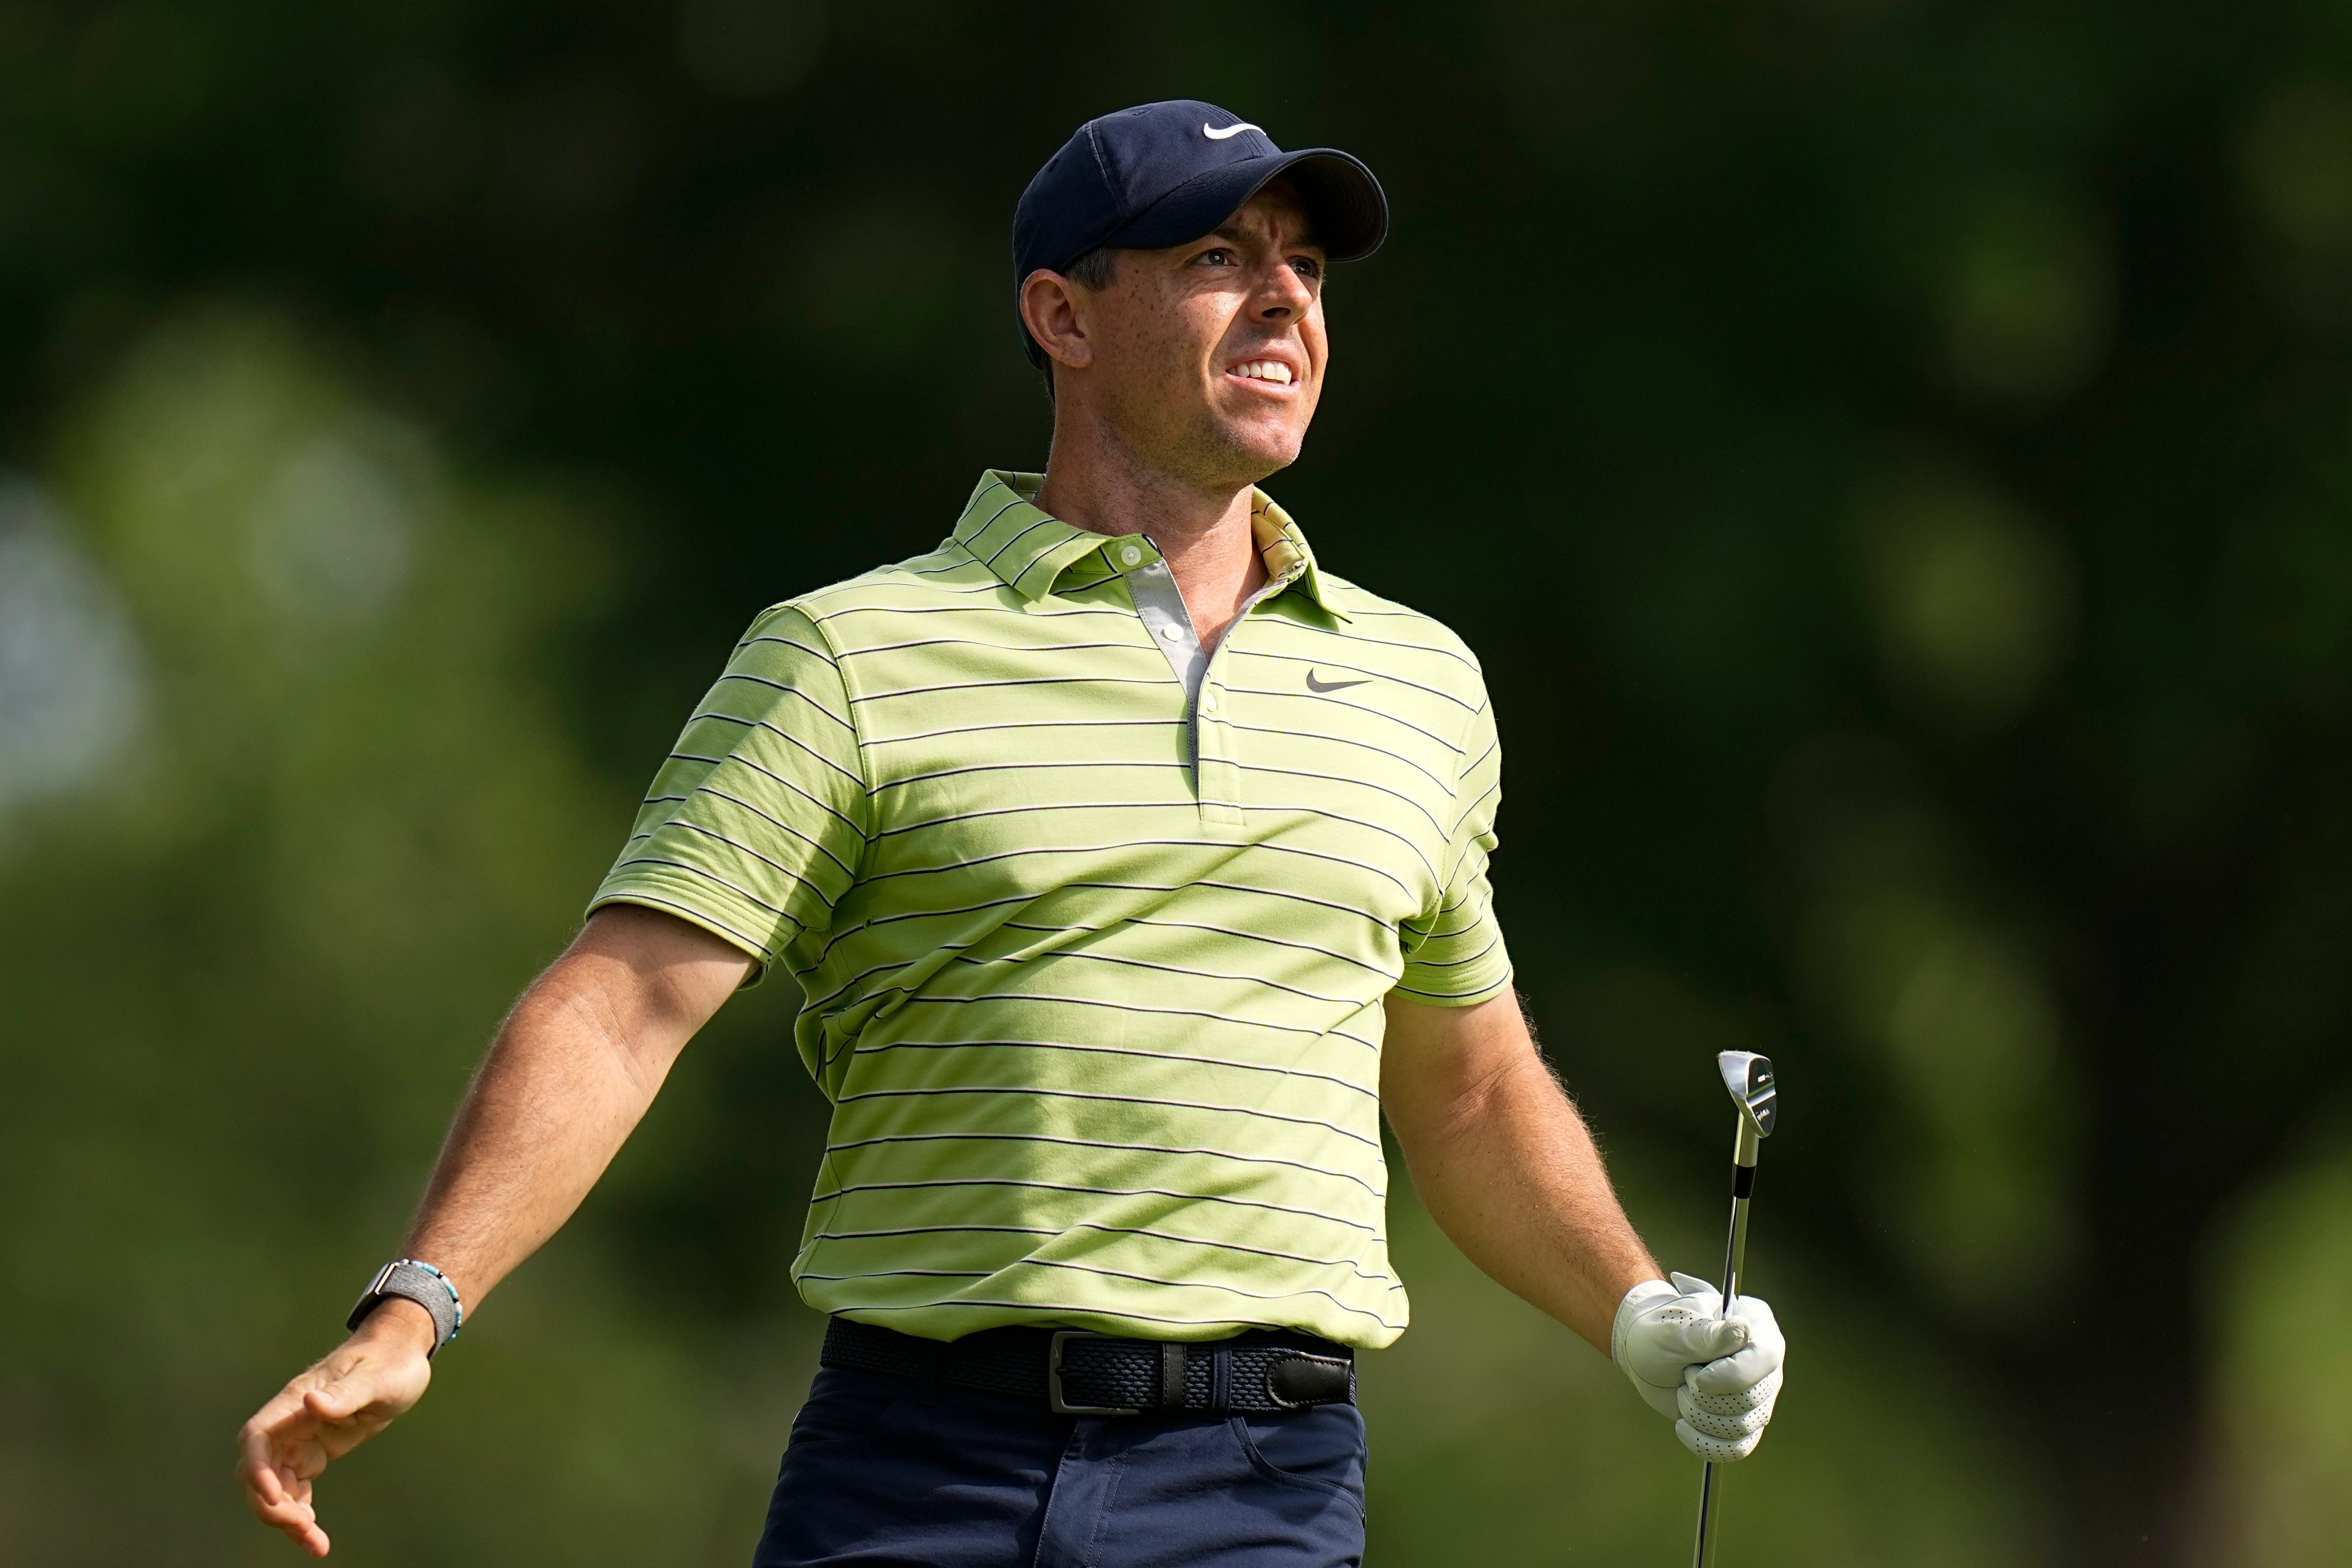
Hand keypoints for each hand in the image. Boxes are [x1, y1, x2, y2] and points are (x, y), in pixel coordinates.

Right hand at [235, 1300, 435, 1555]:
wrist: (401, 1356)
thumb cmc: (389, 1360)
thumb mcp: (376, 1377)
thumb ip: (346, 1393)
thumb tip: (311, 1403)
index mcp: (296, 1400)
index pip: (258, 1435)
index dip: (257, 1467)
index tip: (273, 1496)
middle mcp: (290, 1422)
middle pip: (260, 1470)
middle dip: (272, 1504)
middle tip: (304, 1528)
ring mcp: (300, 1440)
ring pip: (275, 1486)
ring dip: (286, 1516)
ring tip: (315, 1543)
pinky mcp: (314, 1453)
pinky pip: (296, 1489)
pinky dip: (299, 1513)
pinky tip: (314, 1534)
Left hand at [1612, 1272, 1785, 1459]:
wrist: (1643, 1353)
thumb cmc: (1660, 1333)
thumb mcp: (1676, 1329)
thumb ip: (1708, 1334)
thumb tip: (1743, 1330)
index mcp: (1756, 1325)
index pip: (1764, 1358)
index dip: (1730, 1375)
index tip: (1696, 1376)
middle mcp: (1765, 1362)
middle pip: (1751, 1399)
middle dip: (1704, 1394)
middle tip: (1684, 1374)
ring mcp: (1758, 1395)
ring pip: (1742, 1427)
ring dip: (1699, 1414)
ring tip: (1682, 1391)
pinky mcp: (1742, 1421)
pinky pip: (1736, 1449)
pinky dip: (1705, 1443)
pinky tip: (1682, 1426)